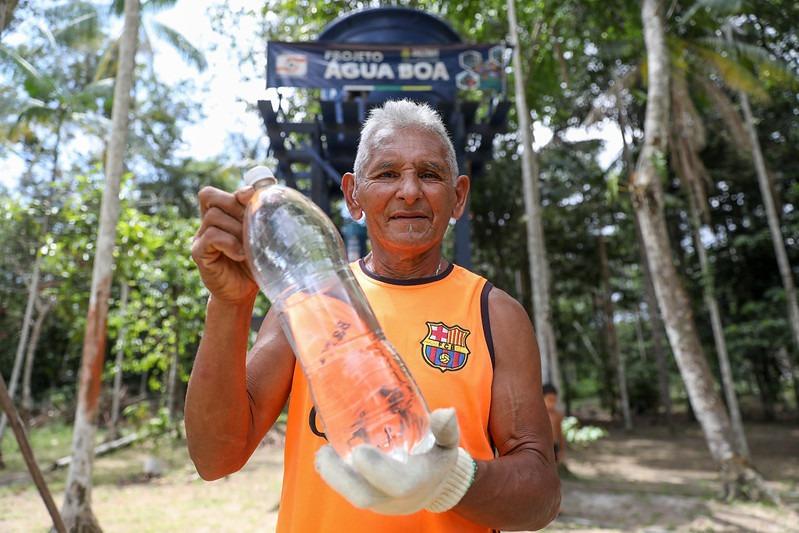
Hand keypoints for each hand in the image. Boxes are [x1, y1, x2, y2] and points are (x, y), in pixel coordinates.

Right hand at [191, 185, 258, 304]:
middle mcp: (207, 223)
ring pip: (213, 216)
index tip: (255, 199)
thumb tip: (262, 193)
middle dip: (236, 207)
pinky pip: (211, 236)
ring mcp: (200, 237)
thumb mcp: (261, 237)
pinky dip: (229, 242)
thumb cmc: (255, 263)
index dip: (237, 192)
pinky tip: (240, 254)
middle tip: (252, 226)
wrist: (243, 293)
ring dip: (236, 228)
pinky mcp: (199, 253)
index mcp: (221, 215)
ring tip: (248, 246)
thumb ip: (260, 216)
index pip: (218, 192)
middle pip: (210, 196)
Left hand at [314, 408, 475, 514]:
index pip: (398, 483)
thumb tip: (445, 411)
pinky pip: (347, 492)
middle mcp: (395, 497)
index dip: (377, 470)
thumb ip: (445, 428)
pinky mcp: (367, 498)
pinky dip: (333, 476)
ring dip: (332, 476)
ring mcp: (379, 501)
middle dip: (341, 477)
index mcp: (417, 482)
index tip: (359, 451)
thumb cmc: (436, 460)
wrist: (432, 487)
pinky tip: (325, 457)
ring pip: (351, 496)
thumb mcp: (447, 444)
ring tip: (322, 453)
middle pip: (365, 497)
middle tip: (325, 452)